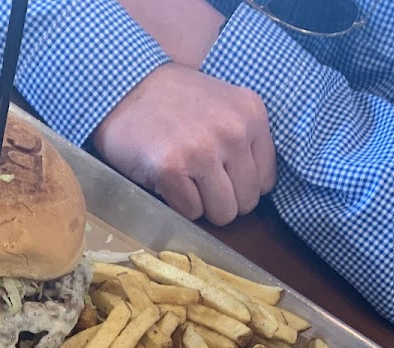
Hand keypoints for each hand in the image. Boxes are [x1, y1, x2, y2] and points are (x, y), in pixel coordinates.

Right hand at [92, 63, 276, 225]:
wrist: (127, 88)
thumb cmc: (176, 102)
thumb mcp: (225, 105)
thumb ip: (246, 139)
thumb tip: (256, 188)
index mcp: (252, 114)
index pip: (266, 181)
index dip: (242, 186)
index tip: (222, 175)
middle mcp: (233, 131)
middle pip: (246, 202)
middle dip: (223, 200)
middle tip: (201, 182)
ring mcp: (203, 151)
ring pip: (222, 214)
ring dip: (202, 206)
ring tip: (186, 181)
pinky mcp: (172, 169)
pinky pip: (191, 213)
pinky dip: (178, 205)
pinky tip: (167, 179)